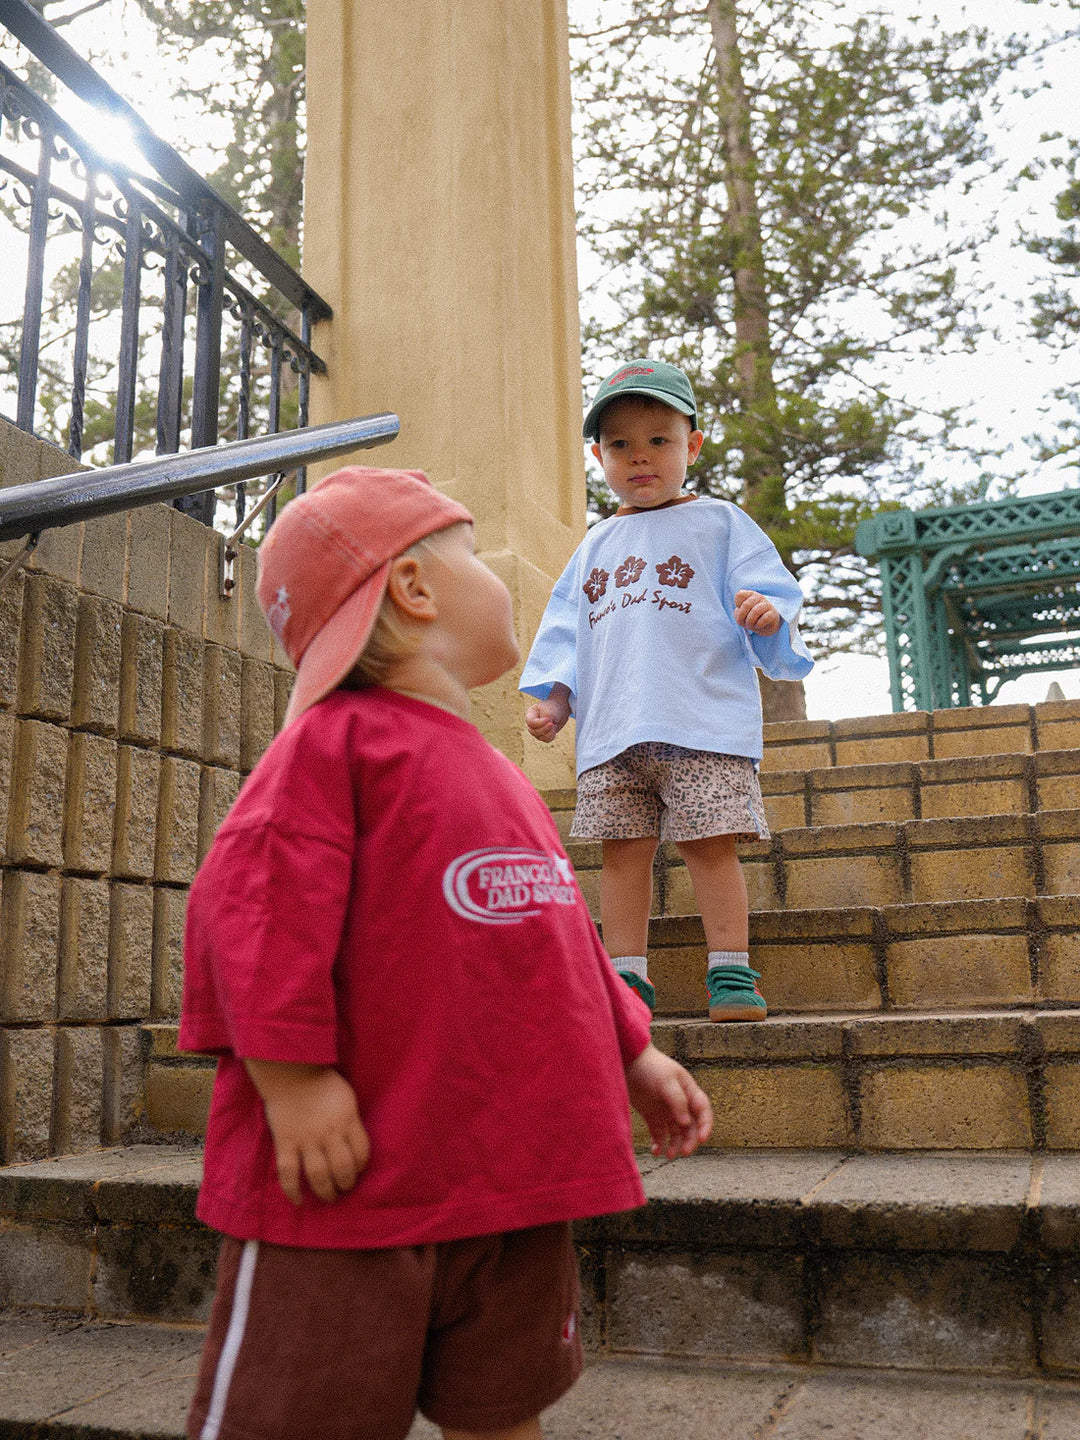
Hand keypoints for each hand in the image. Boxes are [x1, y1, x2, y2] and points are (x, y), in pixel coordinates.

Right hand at [244, 1060, 370, 1205]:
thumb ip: (351, 1120)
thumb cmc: (323, 1083)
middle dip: (346, 1183)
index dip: (362, 1165)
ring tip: (329, 1197)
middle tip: (345, 1188)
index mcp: (347, 1120)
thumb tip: (355, 1144)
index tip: (358, 1170)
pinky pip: (288, 1172)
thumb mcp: (347, 1098)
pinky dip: (292, 1190)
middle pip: (342, 1168)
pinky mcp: (285, 1143)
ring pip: (318, 1175)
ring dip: (325, 1191)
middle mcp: (328, 1133)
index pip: (362, 1152)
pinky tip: (298, 1201)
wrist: (291, 1073)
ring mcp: (305, 1140)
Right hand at [525, 686, 571, 742]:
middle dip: (544, 729)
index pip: (530, 722)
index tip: (548, 719)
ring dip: (549, 732)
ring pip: (540, 737)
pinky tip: (555, 728)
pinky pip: (546, 739)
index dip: (539, 723)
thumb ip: (545, 722)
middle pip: (533, 731)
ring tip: (554, 725)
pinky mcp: (544, 734)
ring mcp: (537, 730)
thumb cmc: (553, 708)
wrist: (561, 708)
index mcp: (530, 714)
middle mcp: (532, 723)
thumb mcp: (548, 712)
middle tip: (552, 723)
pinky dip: (551, 735)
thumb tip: (546, 731)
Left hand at [625, 1044, 712, 1158]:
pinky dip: (659, 1144)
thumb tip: (686, 1123)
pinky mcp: (652, 1116)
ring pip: (676, 1133)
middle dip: (690, 1141)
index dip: (706, 1126)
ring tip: (668, 1155)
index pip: (703, 1112)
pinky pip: (659, 1134)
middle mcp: (680, 1103)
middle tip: (684, 1152)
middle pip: (691, 1127)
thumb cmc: (651, 1067)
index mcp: (689, 1092)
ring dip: (675, 1145)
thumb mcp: (666, 1081)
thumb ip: (678, 1101)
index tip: (702, 1139)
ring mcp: (666, 1110)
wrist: (628, 1061)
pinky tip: (655, 1150)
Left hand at [734, 589, 781, 635]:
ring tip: (751, 626)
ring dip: (750, 622)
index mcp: (749, 595)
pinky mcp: (773, 614)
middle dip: (742, 617)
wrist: (764, 627)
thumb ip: (737, 612)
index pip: (739, 595)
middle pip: (746, 605)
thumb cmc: (751, 619)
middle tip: (744, 623)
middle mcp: (759, 597)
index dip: (737, 606)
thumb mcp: (741, 615)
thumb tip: (740, 612)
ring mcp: (767, 604)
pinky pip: (764, 619)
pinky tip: (758, 626)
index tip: (740, 612)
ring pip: (755, 611)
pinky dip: (758, 625)